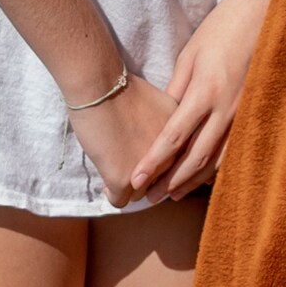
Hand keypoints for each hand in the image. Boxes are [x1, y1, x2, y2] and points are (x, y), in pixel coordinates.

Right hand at [63, 71, 182, 206]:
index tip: (148, 164)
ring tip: (115, 171)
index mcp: (185, 139)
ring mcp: (149, 171)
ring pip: (140, 194)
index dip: (162, 166)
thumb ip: (168, 128)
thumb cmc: (124, 89)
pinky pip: (119, 201)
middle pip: (161, 183)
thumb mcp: (161, 107)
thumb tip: (164, 147)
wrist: (100, 85)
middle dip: (146, 178)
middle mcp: (172, 158)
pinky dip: (112, 194)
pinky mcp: (123, 179)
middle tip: (130, 168)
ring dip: (129, 186)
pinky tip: (107, 183)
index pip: (178, 166)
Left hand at [133, 0, 270, 199]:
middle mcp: (226, 109)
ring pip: (218, 159)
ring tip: (173, 194)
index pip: (174, 138)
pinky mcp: (254, 116)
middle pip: (196, 156)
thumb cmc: (219, 32)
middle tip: (151, 198)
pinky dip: (218, 167)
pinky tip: (204, 178)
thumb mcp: (189, 57)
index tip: (136, 180)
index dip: (154, 162)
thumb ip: (176, 92)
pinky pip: (234, 150)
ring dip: (194, 180)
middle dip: (171, 181)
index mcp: (205, 92)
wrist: (261, 17)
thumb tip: (162, 121)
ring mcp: (244, 115)